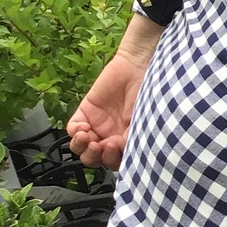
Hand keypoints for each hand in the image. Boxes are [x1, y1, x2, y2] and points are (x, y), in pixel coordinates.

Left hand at [67, 14, 161, 170]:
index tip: (116, 148)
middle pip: (96, 158)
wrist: (140, 65)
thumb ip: (135, 139)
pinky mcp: (86, 111)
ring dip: (82, 148)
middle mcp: (113, 135)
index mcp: (130, 140)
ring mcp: (98, 124)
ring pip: (81, 148)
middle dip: (95, 156)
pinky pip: (73, 129)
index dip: (112, 160)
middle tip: (101, 145)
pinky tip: (83, 128)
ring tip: (88, 139)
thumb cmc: (153, 92)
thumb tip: (127, 157)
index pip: (116, 161)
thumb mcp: (148, 120)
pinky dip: (74, 132)